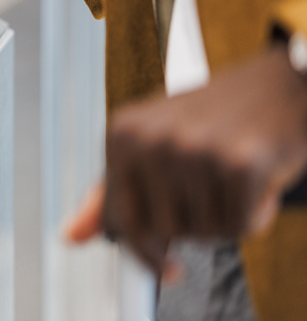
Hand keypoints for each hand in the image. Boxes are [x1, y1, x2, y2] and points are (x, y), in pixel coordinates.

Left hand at [65, 43, 306, 275]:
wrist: (282, 85)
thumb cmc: (215, 119)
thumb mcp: (152, 145)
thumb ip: (111, 192)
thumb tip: (70, 236)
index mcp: (122, 133)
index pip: (120, 219)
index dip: (146, 251)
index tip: (168, 267)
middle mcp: (151, 139)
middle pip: (164, 230)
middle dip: (195, 223)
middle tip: (211, 189)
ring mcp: (193, 149)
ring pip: (204, 232)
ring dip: (226, 218)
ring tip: (231, 178)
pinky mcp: (238, 164)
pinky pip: (239, 227)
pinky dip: (255, 216)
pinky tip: (257, 181)